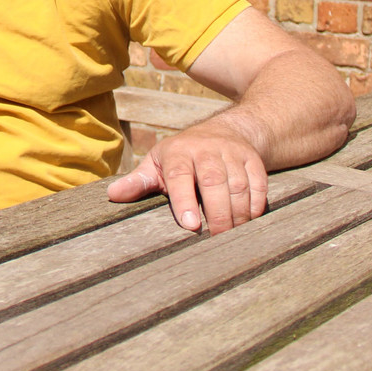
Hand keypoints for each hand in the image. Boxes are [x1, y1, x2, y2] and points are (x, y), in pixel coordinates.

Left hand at [106, 123, 268, 233]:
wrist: (224, 131)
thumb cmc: (181, 157)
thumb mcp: (156, 164)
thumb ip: (138, 182)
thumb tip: (112, 195)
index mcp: (177, 152)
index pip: (179, 176)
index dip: (184, 201)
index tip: (190, 226)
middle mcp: (205, 150)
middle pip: (213, 182)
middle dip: (216, 214)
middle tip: (215, 239)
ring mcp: (232, 153)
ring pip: (238, 185)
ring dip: (238, 213)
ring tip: (232, 236)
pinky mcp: (252, 160)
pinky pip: (259, 184)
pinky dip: (256, 205)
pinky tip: (250, 221)